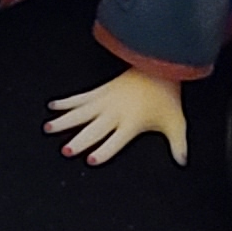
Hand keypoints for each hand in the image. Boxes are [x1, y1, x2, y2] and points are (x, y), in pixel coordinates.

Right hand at [47, 64, 189, 165]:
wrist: (160, 67)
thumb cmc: (168, 98)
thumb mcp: (176, 123)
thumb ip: (178, 145)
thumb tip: (182, 163)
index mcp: (131, 123)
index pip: (115, 141)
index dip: (104, 151)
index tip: (90, 159)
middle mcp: (115, 112)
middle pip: (94, 129)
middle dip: (80, 140)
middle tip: (65, 150)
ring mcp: (105, 100)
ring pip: (81, 113)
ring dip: (64, 121)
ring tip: (48, 129)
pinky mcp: (101, 90)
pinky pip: (80, 98)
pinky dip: (65, 102)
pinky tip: (52, 106)